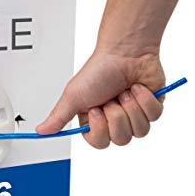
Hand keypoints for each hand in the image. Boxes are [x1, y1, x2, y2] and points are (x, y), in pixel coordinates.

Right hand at [36, 49, 165, 148]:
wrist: (124, 52)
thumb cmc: (99, 70)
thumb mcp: (73, 96)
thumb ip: (58, 117)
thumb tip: (40, 131)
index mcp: (94, 121)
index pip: (99, 142)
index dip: (100, 129)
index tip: (95, 110)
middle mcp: (114, 121)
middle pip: (120, 139)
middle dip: (116, 116)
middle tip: (111, 99)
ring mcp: (134, 116)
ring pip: (139, 131)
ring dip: (131, 107)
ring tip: (124, 92)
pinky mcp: (151, 108)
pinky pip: (153, 116)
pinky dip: (145, 99)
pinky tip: (137, 88)